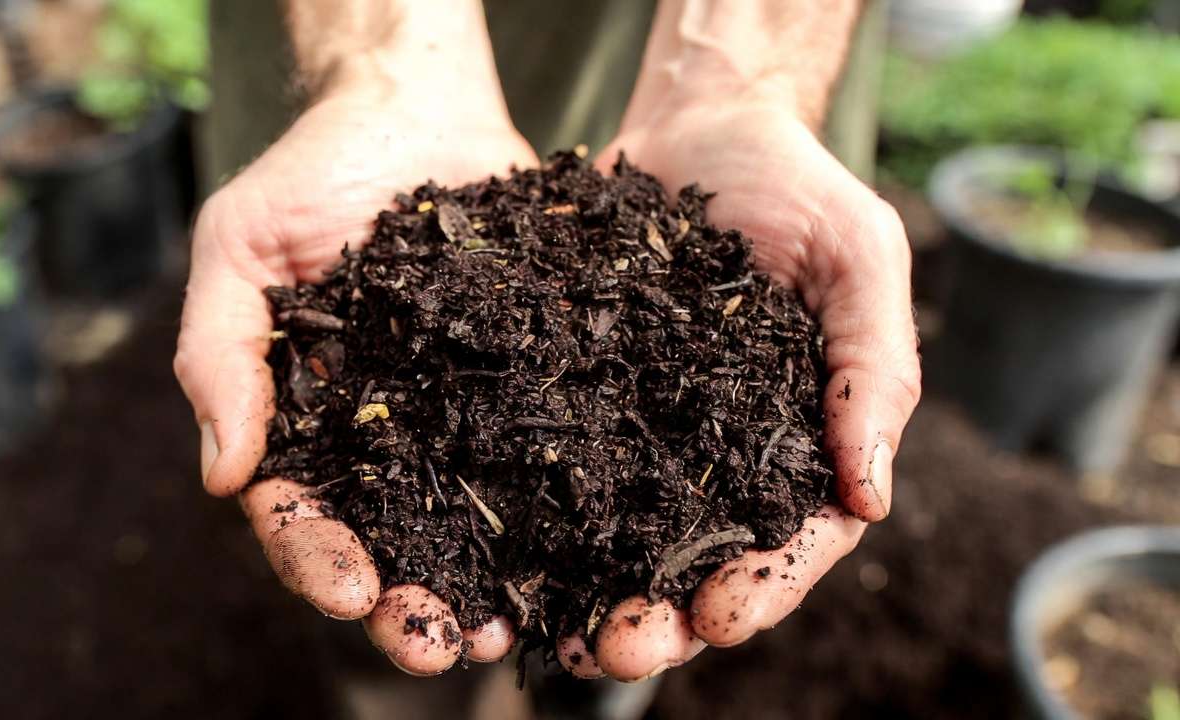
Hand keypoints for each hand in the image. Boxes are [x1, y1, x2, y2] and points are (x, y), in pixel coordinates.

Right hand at [174, 87, 537, 674]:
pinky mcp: (532, 383)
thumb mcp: (240, 247)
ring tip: (513, 630)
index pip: (301, 510)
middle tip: (440, 646)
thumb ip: (220, 354)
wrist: (416, 110)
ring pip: (476, 519)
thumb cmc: (313, 173)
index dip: (319, 558)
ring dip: (491, 582)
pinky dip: (564, 507)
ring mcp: (464, 415)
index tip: (351, 592)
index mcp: (308, 421)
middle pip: (393, 539)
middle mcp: (389, 436)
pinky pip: (547, 450)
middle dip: (412, 600)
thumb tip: (221, 475)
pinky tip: (586, 550)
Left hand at [552, 104, 921, 680]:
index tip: (726, 616)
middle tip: (622, 650)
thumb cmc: (798, 187)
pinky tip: (502, 566)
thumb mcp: (859, 260)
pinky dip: (535, 525)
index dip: (765, 585)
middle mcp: (722, 453)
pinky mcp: (580, 397)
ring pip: (622, 537)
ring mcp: (646, 430)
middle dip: (667, 618)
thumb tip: (872, 499)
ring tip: (560, 640)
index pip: (796, 537)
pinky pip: (556, 469)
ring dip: (592, 597)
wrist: (700, 122)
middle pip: (700, 560)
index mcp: (802, 437)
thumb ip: (875, 369)